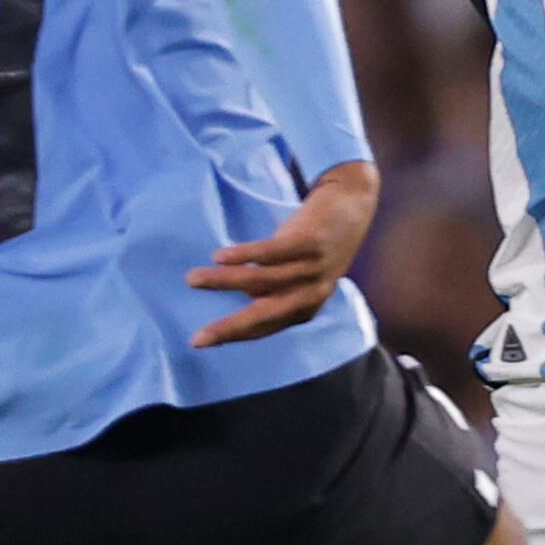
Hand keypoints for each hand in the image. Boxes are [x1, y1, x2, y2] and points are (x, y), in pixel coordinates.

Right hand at [187, 160, 380, 346]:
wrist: (351, 203)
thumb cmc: (316, 243)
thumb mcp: (298, 274)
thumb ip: (274, 288)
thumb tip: (242, 294)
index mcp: (306, 307)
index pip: (263, 328)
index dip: (232, 335)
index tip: (200, 341)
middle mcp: (312, 294)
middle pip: (264, 315)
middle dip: (229, 327)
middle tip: (198, 336)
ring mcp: (313, 268)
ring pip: (261, 281)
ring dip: (223, 282)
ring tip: (193, 279)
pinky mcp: (310, 242)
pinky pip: (271, 253)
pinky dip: (244, 256)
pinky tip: (219, 257)